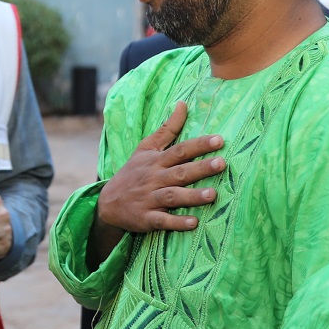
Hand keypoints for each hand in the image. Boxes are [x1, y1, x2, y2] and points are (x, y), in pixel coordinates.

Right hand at [90, 102, 225, 261]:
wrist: (107, 203)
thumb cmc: (133, 173)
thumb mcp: (145, 148)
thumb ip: (167, 129)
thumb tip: (183, 104)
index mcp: (156, 161)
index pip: (180, 150)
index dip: (199, 145)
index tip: (219, 140)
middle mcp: (154, 178)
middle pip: (180, 172)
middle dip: (200, 168)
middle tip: (222, 163)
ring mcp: (150, 199)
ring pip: (173, 196)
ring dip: (192, 196)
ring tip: (213, 195)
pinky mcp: (146, 218)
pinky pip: (163, 221)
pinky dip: (177, 222)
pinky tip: (194, 223)